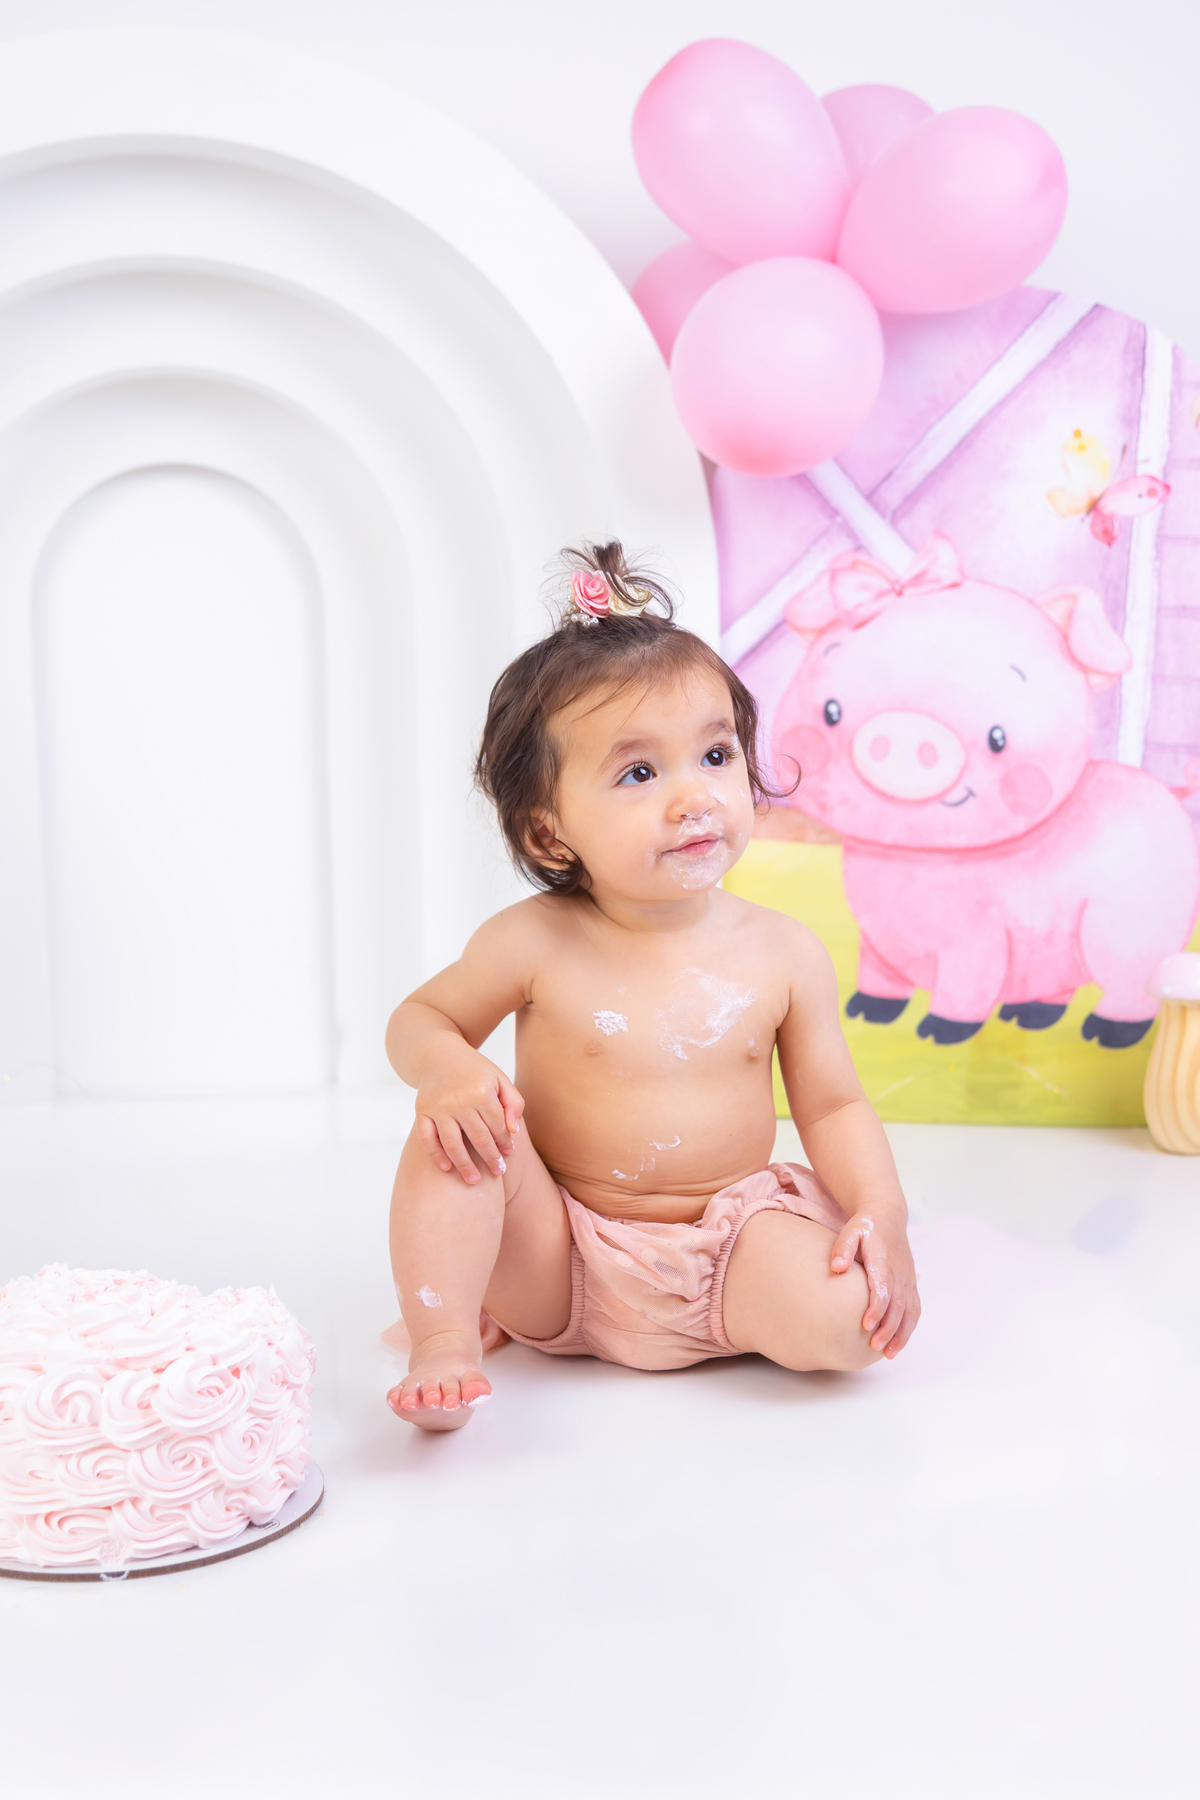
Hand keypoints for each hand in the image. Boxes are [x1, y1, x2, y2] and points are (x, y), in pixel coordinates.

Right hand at [414, 1042, 524, 1184]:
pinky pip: (428, 1139)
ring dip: (464, 1165)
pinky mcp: (422, 1112)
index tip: (507, 1154)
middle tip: (497, 1173)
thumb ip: (513, 1103)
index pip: (497, 1125)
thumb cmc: (475, 1071)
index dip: (504, 1142)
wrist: (438, 1055)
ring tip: (474, 1181)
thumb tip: (513, 1132)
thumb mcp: (499, 1079)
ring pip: (453, 1144)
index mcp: (482, 1091)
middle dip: (490, 1159)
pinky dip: (436, 1156)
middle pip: (478, 1138)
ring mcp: (438, 1107)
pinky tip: (447, 1169)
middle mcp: (459, 1100)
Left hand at [830, 1208, 919, 1358]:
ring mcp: (908, 1278)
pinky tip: (898, 1343)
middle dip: (888, 1328)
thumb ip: (843, 1248)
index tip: (866, 1326)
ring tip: (889, 1354)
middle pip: (898, 1305)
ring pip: (910, 1311)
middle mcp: (899, 1271)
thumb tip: (836, 1268)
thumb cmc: (865, 1226)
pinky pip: (914, 1308)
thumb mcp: (850, 1230)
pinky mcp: (910, 1282)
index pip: (883, 1288)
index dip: (877, 1308)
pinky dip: (909, 1327)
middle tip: (874, 1347)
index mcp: (883, 1260)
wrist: (888, 1215)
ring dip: (902, 1333)